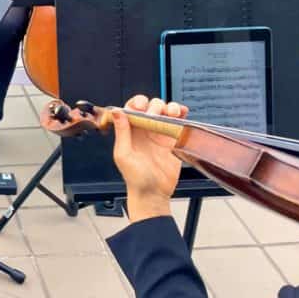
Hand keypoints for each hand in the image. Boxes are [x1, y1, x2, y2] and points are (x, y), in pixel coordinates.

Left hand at [112, 95, 187, 221]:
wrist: (153, 194)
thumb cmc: (135, 179)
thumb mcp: (124, 155)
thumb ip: (122, 132)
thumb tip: (117, 112)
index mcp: (129, 131)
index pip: (131, 108)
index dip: (137, 103)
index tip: (141, 107)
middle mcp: (144, 130)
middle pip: (150, 106)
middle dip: (154, 105)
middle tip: (155, 115)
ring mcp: (159, 134)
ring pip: (165, 111)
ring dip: (168, 107)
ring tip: (171, 112)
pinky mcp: (173, 140)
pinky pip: (178, 122)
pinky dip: (180, 113)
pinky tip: (181, 112)